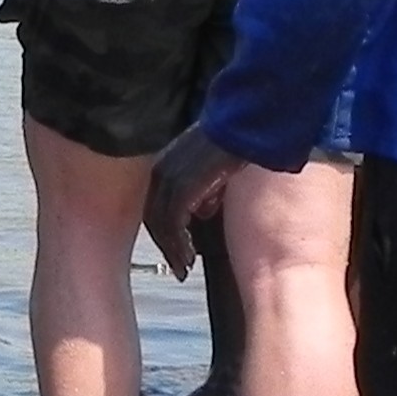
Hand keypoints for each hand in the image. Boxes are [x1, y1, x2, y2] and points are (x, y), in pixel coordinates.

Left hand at [143, 127, 241, 279]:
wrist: (242, 126)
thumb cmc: (233, 142)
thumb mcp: (212, 167)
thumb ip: (203, 188)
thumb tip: (203, 208)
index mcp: (165, 165)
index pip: (155, 205)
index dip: (164, 231)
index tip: (175, 250)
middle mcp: (161, 172)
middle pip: (153, 217)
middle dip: (165, 245)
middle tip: (178, 268)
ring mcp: (169, 179)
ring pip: (161, 224)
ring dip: (173, 250)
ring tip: (183, 269)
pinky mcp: (182, 186)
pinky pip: (174, 223)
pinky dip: (180, 244)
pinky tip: (189, 257)